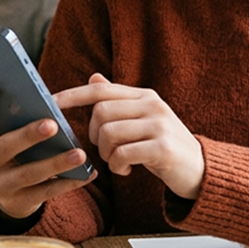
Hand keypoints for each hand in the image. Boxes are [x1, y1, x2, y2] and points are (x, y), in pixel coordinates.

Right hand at [0, 86, 96, 219]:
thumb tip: (53, 96)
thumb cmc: (21, 151)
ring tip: (80, 154)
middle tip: (52, 125)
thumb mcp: (16, 133)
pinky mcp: (17, 202)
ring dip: (56, 163)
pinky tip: (88, 173)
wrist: (16, 195)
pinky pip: (45, 192)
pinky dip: (69, 182)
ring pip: (28, 173)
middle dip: (28, 135)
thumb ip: (27, 115)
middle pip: (3, 147)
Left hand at [54, 74, 203, 199]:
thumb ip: (120, 101)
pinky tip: (127, 170)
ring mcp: (159, 125)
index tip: (50, 102)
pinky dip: (117, 166)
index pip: (102, 90)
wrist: (199, 168)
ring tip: (117, 161)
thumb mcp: (143, 119)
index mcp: (145, 96)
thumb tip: (93, 77)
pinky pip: (122, 154)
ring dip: (106, 153)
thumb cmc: (163, 144)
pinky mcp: (162, 148)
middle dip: (94, 135)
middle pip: (101, 112)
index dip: (73, 95)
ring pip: (108, 133)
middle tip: (107, 150)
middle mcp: (153, 106)